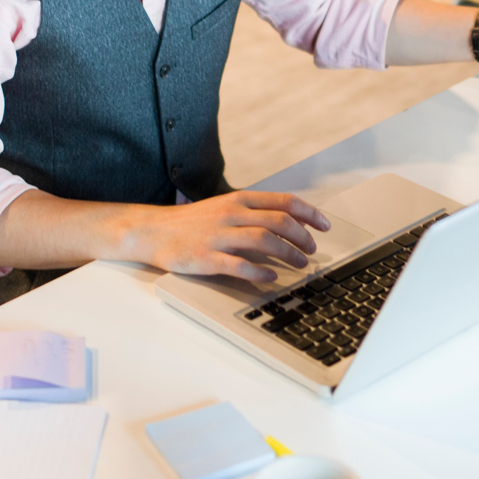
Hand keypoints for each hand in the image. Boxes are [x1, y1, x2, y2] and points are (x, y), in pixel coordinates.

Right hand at [119, 191, 331, 285]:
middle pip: (279, 221)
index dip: (309, 213)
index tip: (325, 225)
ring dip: (288, 253)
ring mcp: (218, 235)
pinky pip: (239, 264)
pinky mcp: (206, 257)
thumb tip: (288, 222)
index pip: (283, 201)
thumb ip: (253, 212)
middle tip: (313, 250)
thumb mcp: (224, 207)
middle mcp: (231, 214)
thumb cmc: (192, 222)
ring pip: (264, 240)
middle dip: (303, 236)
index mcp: (238, 200)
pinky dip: (259, 272)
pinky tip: (271, 278)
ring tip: (301, 264)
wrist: (153, 231)